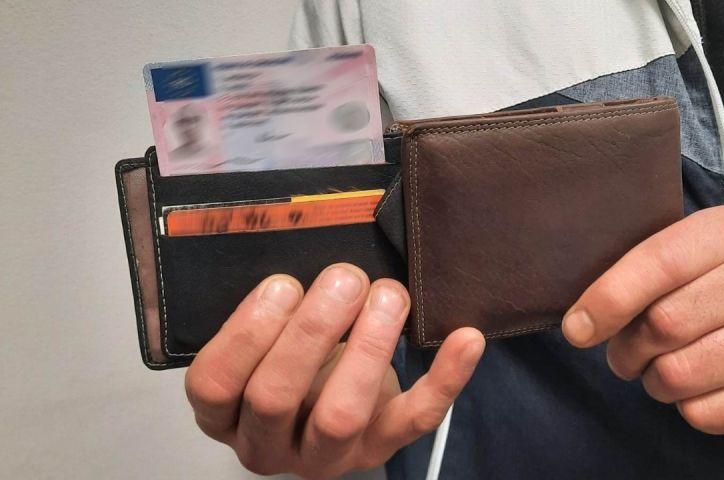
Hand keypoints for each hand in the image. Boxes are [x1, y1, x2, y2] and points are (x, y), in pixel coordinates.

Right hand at [185, 263, 484, 477]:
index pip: (214, 384)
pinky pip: (414, 421)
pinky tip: (465, 339)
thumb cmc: (286, 361)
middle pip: (275, 398)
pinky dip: (444, 378)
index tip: (282, 284)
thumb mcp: (263, 336)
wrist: (322, 406)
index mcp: (225, 414)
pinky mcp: (379, 450)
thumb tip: (302, 234)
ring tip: (387, 295)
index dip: (246, 332)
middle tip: (345, 278)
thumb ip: (270, 308)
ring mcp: (324, 455)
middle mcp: (266, 444)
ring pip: (340, 416)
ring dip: (367, 347)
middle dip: (312, 330)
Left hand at [563, 200, 723, 437]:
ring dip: (654, 380)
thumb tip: (584, 320)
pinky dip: (689, 407)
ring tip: (665, 370)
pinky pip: (704, 412)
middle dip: (626, 348)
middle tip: (626, 354)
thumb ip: (654, 267)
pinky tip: (704, 387)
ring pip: (680, 374)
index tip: (578, 328)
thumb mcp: (705, 253)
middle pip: (664, 323)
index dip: (609, 298)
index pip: (662, 261)